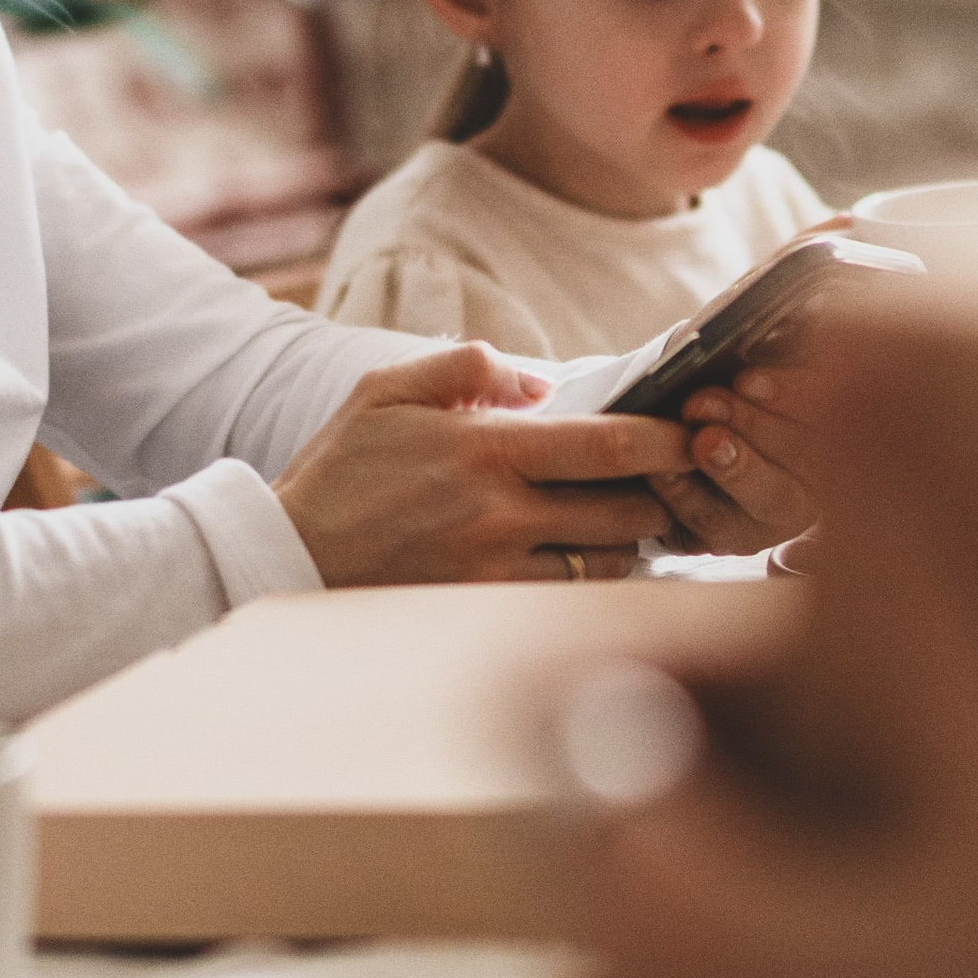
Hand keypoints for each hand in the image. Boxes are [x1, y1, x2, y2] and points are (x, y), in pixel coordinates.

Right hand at [274, 344, 678, 586]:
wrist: (285, 559)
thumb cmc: (340, 471)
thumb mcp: (387, 391)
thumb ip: (468, 367)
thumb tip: (543, 384)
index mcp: (487, 450)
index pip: (611, 446)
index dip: (668, 441)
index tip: (692, 434)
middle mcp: (501, 515)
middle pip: (628, 512)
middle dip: (658, 495)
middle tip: (665, 481)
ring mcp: (497, 571)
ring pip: (607, 563)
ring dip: (627, 542)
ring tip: (622, 521)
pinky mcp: (487, 611)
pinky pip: (569, 599)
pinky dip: (588, 580)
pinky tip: (579, 559)